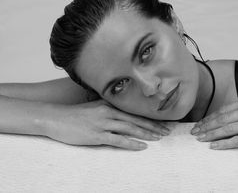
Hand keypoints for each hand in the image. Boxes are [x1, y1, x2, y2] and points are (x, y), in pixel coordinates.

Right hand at [43, 99, 170, 150]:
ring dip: (147, 133)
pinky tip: (142, 146)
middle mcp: (109, 112)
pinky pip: (118, 140)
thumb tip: (124, 116)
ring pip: (130, 128)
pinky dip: (132, 143)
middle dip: (154, 126)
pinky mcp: (97, 135)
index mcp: (110, 105)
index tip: (164, 121)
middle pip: (137, 119)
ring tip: (159, 138)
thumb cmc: (75, 115)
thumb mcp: (95, 107)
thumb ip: (110, 109)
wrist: (55, 118)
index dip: (151, 117)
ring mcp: (103, 123)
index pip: (135, 112)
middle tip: (168, 131)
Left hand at [190, 95, 237, 149]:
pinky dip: (224, 144)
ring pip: (227, 129)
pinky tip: (214, 147)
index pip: (224, 110)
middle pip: (222, 119)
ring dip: (211, 135)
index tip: (199, 124)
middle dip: (206, 126)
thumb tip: (227, 118)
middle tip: (194, 133)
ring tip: (200, 140)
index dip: (209, 118)